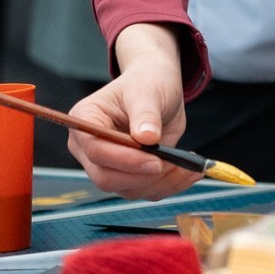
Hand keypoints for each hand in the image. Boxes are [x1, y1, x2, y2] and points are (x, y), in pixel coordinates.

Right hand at [69, 24, 195, 199]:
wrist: (158, 87)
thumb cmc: (148, 82)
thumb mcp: (148, 91)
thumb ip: (146, 114)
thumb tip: (147, 139)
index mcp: (84, 121)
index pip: (96, 150)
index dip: (125, 160)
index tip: (156, 160)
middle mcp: (88, 148)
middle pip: (106, 177)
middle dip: (143, 176)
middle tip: (176, 164)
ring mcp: (106, 164)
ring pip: (127, 189)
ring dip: (161, 183)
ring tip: (190, 166)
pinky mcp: (126, 175)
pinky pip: (144, 190)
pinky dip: (168, 185)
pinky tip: (189, 172)